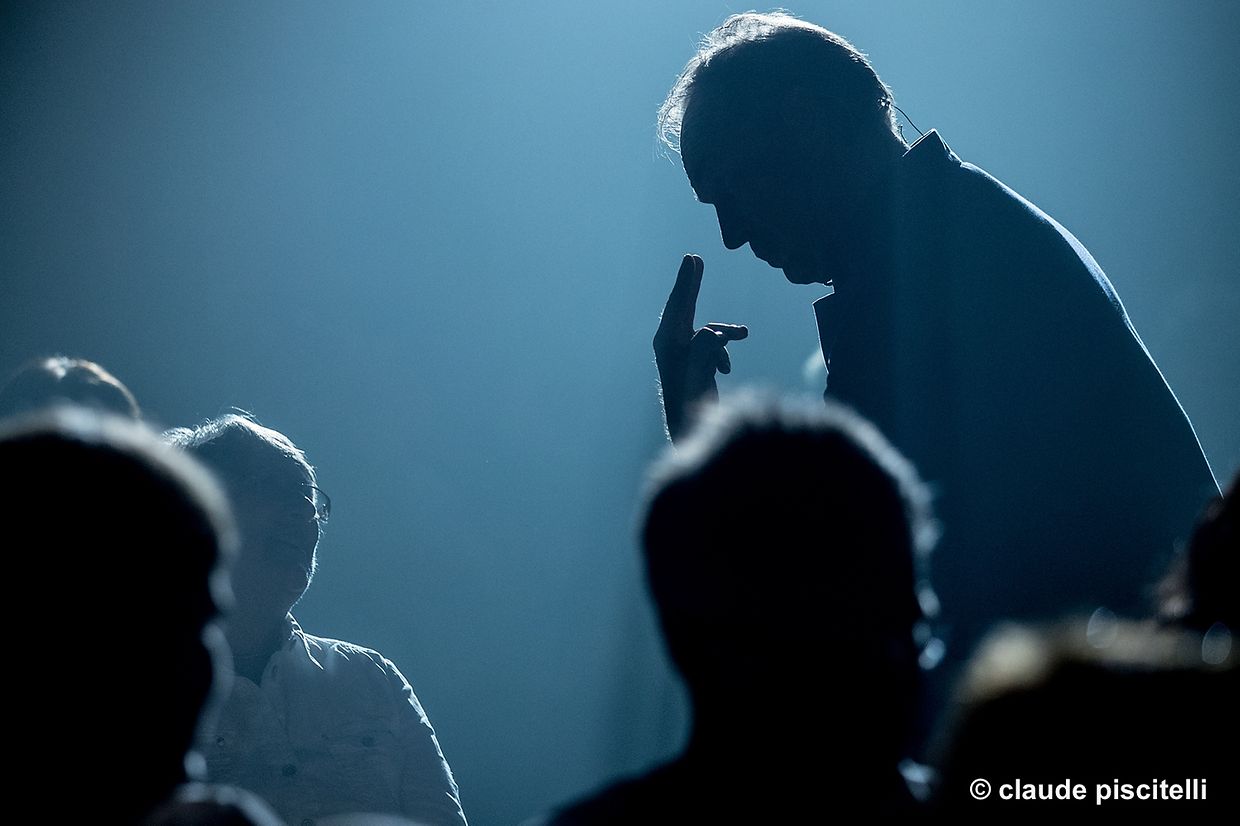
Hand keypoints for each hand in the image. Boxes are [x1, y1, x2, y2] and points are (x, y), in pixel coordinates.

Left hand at [653, 254, 747, 442]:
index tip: (692, 259)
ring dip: (725, 334)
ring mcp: (682, 355)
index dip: (686, 282)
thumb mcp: (698, 378)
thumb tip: (711, 332)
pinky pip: (712, 345)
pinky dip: (723, 352)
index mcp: (667, 345)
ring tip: (744, 334)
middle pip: (683, 308)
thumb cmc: (693, 407)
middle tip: (693, 259)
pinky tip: (726, 369)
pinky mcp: (693, 363)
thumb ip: (703, 353)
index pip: (678, 306)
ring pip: (706, 330)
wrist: (691, 432)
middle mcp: (671, 346)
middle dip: (691, 286)